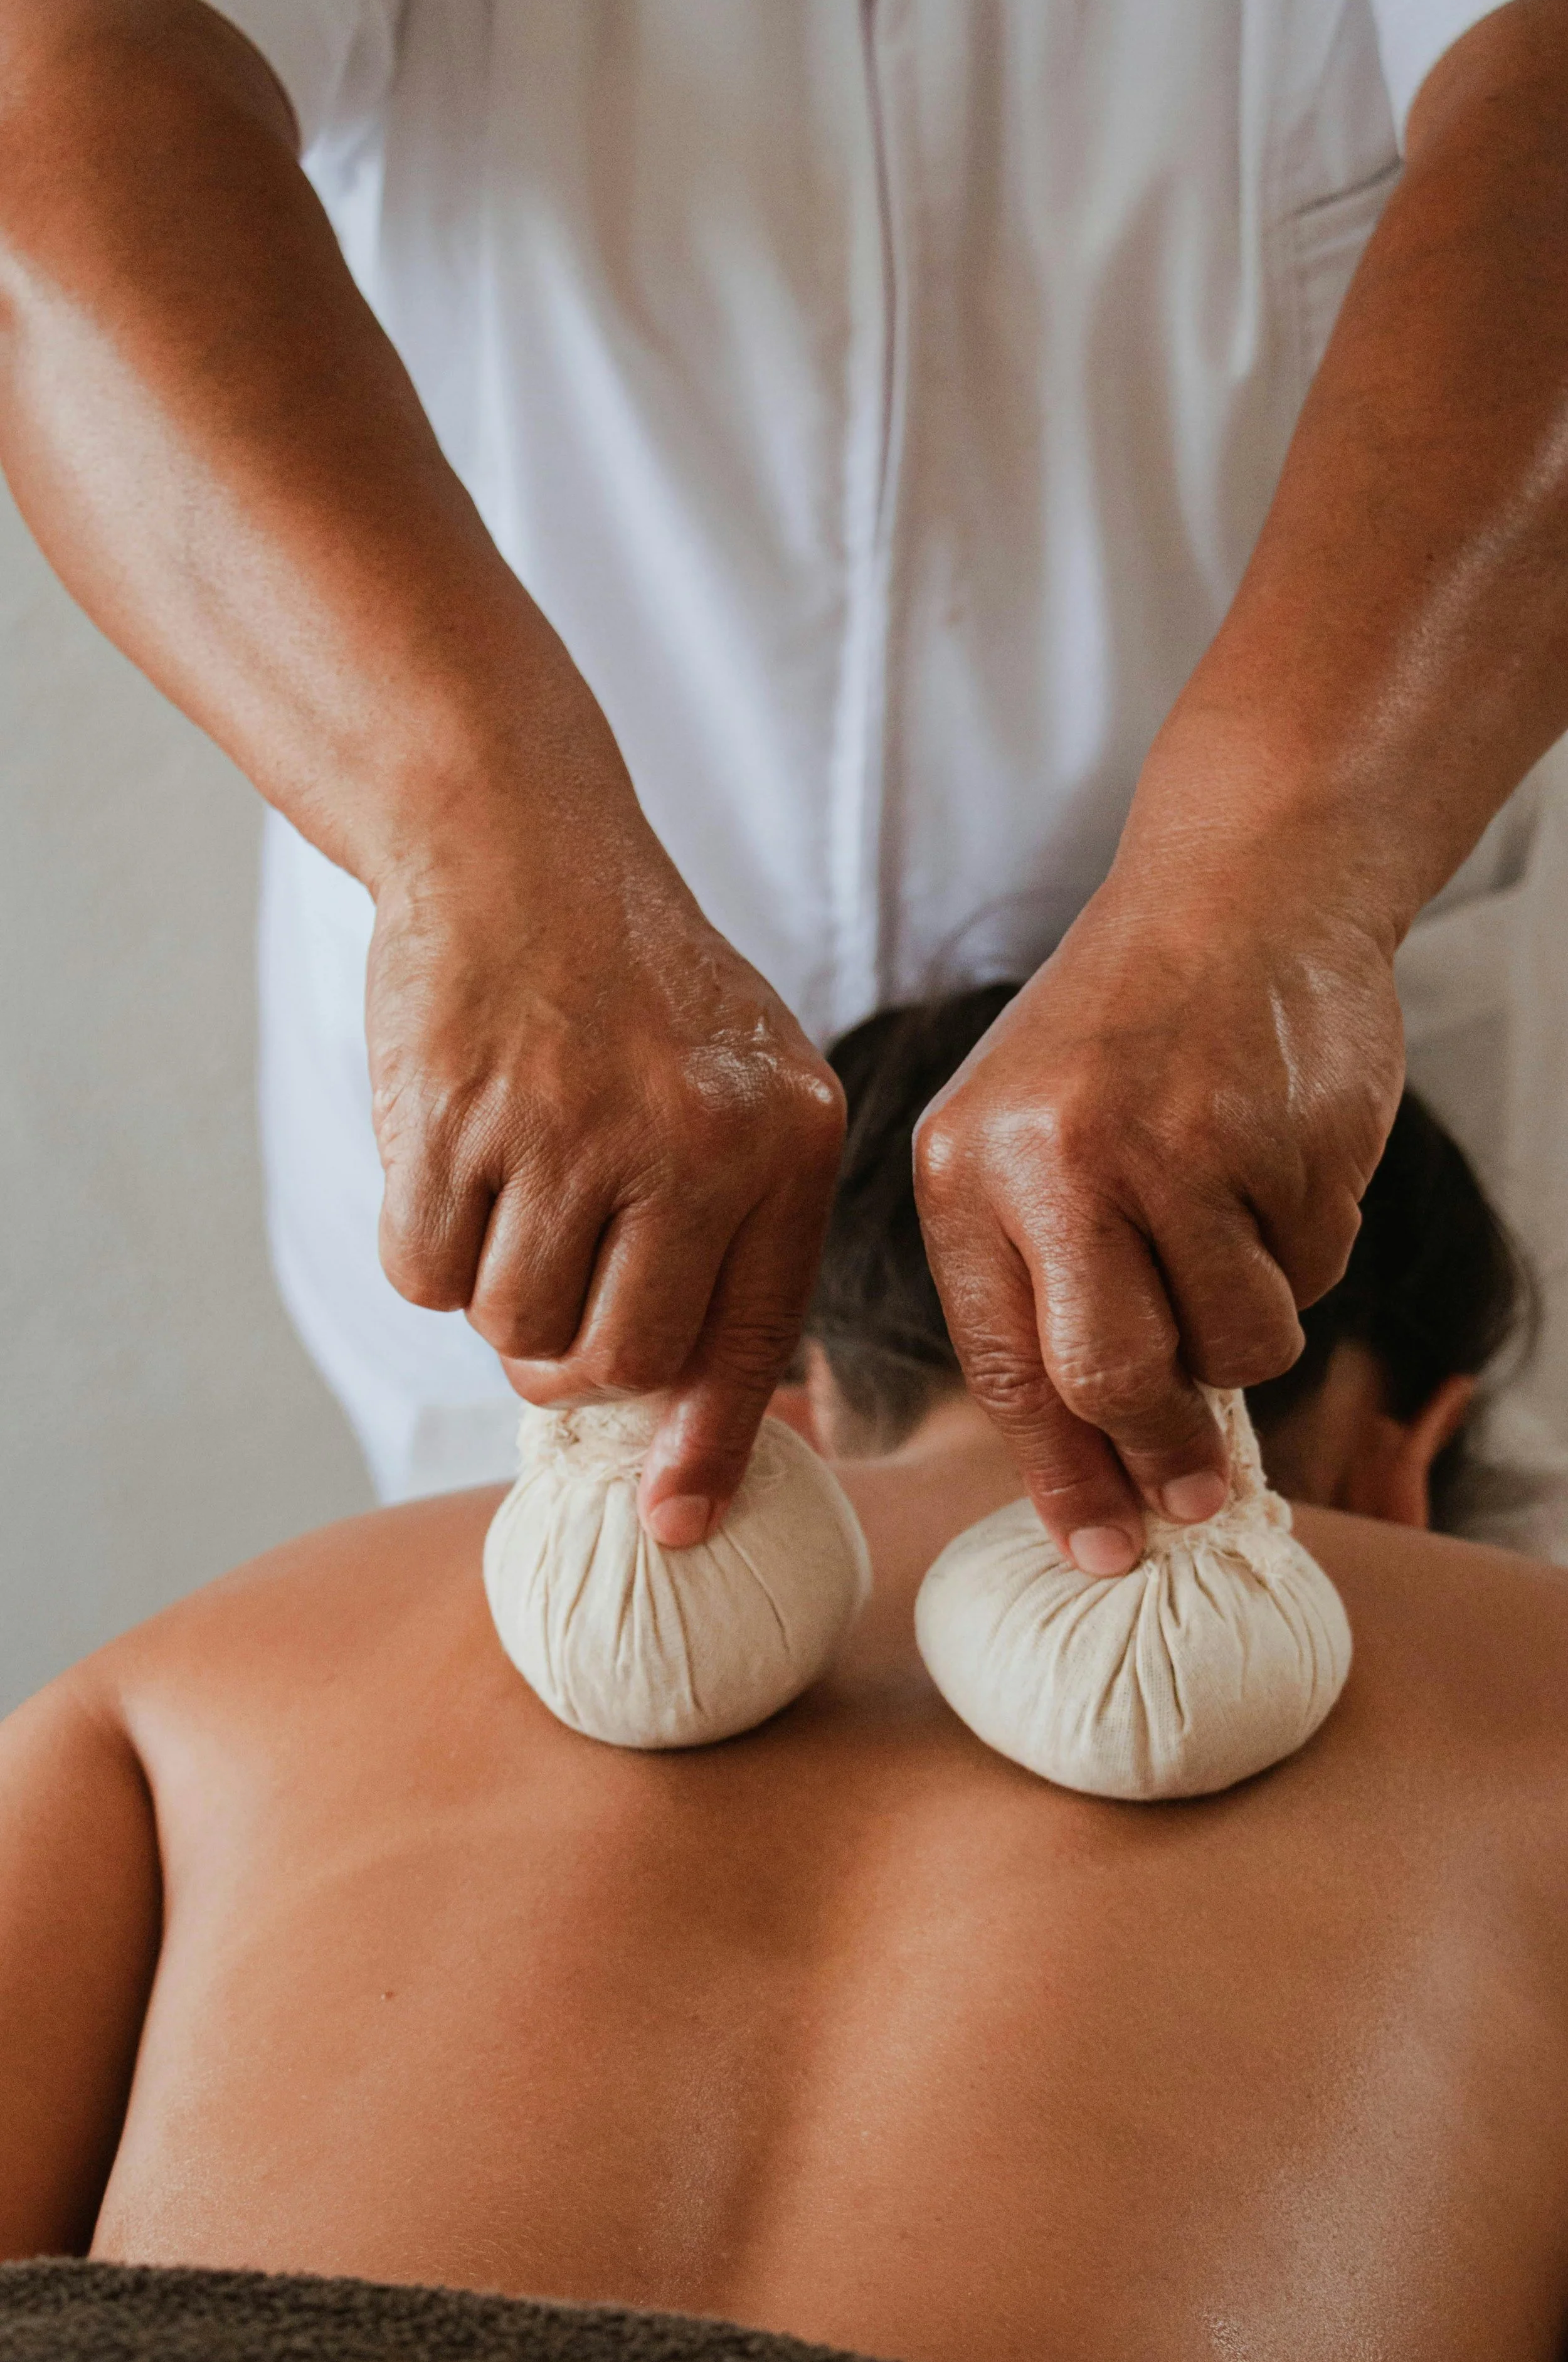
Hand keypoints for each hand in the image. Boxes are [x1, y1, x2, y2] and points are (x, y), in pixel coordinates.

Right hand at [366, 825, 843, 1544]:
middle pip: (622, 1361)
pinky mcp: (456, 1117)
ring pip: (515, 1330)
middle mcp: (694, 1137)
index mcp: (783, 1135)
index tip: (674, 1524)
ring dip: (497, 1296)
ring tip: (509, 1196)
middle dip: (575, 1362)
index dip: (709, 1446)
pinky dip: (425, 1249)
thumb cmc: (631, 987)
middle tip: (554, 1289)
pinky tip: (451, 1163)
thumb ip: (736, 1235)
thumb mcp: (738, 1083)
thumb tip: (703, 1426)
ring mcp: (571, 1127)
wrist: (516, 837)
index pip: (750, 1335)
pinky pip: (425, 1276)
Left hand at [912, 835, 1404, 1571]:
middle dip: (1166, 1451)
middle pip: (1118, 1375)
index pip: (1007, 1366)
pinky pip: (1316, 1273)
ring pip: (1241, 1341)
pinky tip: (1277, 1163)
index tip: (1104, 1555)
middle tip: (1199, 1495)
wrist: (1240, 891)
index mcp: (971, 1167)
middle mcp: (1063, 1159)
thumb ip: (1040, 1290)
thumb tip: (1102, 1471)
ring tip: (1232, 1234)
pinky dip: (1307, 1250)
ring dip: (1252, 1329)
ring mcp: (1183, 1146)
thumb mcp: (1026, 1143)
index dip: (1063, 1478)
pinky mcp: (1291, 1139)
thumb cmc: (1122, 1041)